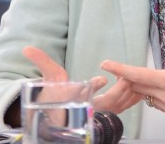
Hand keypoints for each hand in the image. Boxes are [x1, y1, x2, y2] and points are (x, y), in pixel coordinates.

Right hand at [22, 46, 142, 113]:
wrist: (55, 116)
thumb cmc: (54, 96)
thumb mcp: (48, 77)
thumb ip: (41, 61)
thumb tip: (27, 48)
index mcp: (74, 100)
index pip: (83, 94)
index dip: (93, 87)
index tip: (101, 79)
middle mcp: (88, 109)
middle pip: (108, 102)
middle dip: (119, 88)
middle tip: (126, 74)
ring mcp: (99, 113)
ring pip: (118, 106)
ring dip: (127, 93)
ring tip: (133, 78)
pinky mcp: (106, 114)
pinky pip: (122, 109)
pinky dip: (129, 99)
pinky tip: (136, 90)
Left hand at [101, 16, 164, 135]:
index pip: (140, 76)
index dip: (121, 69)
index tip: (106, 64)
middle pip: (136, 86)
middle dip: (123, 77)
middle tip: (112, 67)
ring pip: (142, 94)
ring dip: (133, 85)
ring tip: (124, 76)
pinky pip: (151, 101)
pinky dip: (144, 92)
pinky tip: (145, 86)